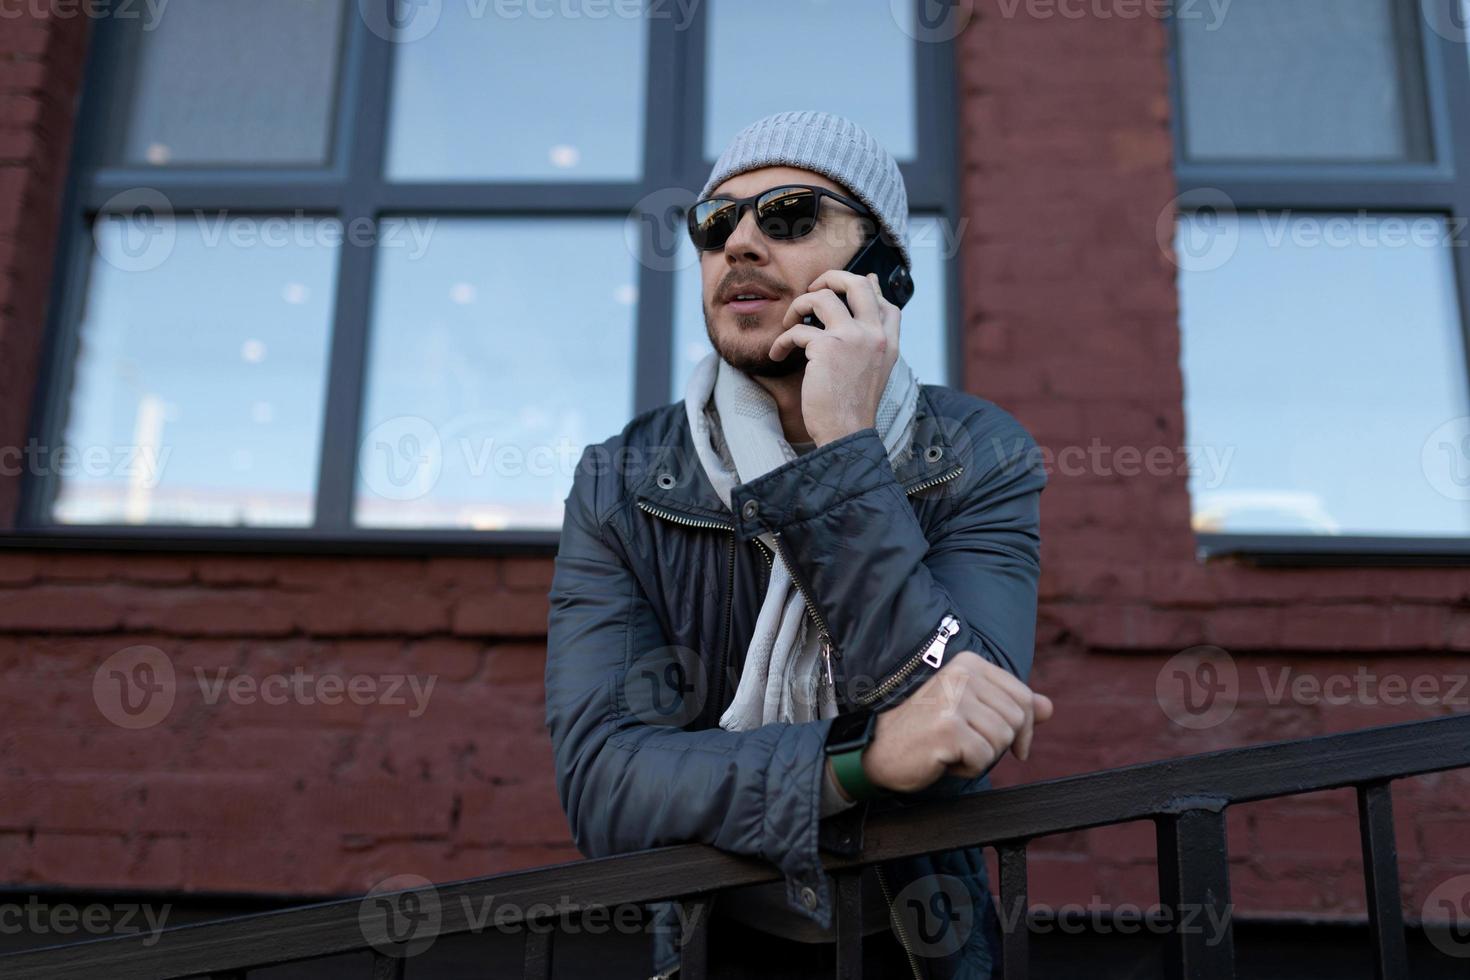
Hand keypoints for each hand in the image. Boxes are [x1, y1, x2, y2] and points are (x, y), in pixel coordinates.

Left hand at [770, 270, 900, 446]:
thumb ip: (869, 341)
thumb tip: (860, 317)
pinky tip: (777, 353)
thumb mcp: (873, 370)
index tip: (841, 291)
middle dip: (828, 278)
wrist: (846, 433)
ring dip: (798, 306)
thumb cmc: (853, 406)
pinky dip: (782, 341)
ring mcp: (853, 338)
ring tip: (790, 323)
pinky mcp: (827, 347)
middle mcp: (875, 335)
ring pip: (822, 297)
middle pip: (855, 283)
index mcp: (888, 342)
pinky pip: (797, 330)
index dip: (861, 289)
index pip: (882, 300)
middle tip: (811, 291)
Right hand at [859, 650, 1054, 793]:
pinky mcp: (949, 728)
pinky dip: (967, 768)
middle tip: (964, 744)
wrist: (877, 748)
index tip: (1016, 747)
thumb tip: (1049, 707)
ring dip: (980, 756)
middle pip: (1016, 720)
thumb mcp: (968, 709)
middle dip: (997, 743)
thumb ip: (1008, 705)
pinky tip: (943, 759)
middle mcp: (962, 675)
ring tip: (951, 749)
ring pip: (1002, 740)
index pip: (1023, 696)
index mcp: (969, 663)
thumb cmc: (923, 729)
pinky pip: (984, 758)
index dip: (1025, 728)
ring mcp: (954, 700)